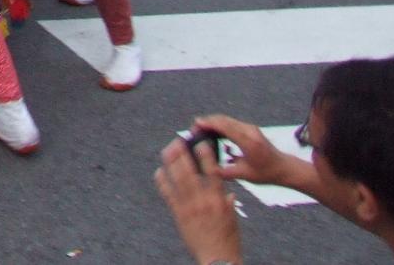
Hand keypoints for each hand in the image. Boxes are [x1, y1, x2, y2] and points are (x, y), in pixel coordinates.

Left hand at [153, 136, 243, 264]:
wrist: (217, 259)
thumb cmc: (228, 240)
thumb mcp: (233, 219)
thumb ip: (228, 203)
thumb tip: (228, 192)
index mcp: (219, 200)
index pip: (213, 172)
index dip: (206, 156)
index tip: (201, 143)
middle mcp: (203, 200)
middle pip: (190, 171)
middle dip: (183, 154)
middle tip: (178, 140)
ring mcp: (189, 206)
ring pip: (177, 179)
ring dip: (171, 162)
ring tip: (168, 150)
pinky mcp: (178, 214)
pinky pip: (167, 193)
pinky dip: (162, 180)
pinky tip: (159, 171)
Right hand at [190, 113, 299, 188]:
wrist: (285, 168)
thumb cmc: (266, 173)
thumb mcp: (245, 175)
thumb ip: (225, 172)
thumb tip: (207, 170)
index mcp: (248, 141)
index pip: (225, 126)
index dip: (209, 123)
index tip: (196, 124)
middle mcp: (250, 131)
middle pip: (224, 120)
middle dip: (207, 122)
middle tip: (194, 130)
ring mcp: (251, 128)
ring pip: (227, 120)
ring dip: (213, 123)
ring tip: (200, 131)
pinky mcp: (250, 129)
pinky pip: (231, 123)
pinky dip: (220, 125)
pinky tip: (212, 133)